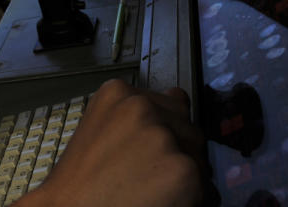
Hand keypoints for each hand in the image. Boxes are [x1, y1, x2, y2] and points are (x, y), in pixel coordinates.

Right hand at [21, 79, 206, 206]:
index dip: (166, 130)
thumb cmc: (80, 182)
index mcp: (117, 93)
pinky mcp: (184, 169)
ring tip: (150, 189)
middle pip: (188, 128)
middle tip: (147, 174)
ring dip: (184, 174)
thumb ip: (136, 116)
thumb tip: (177, 98)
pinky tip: (160, 201)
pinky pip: (207, 188)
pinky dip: (192, 200)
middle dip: (178, 151)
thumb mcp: (101, 130)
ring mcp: (164, 136)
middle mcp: (142, 106)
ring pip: (199, 158)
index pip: (171, 102)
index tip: (152, 147)